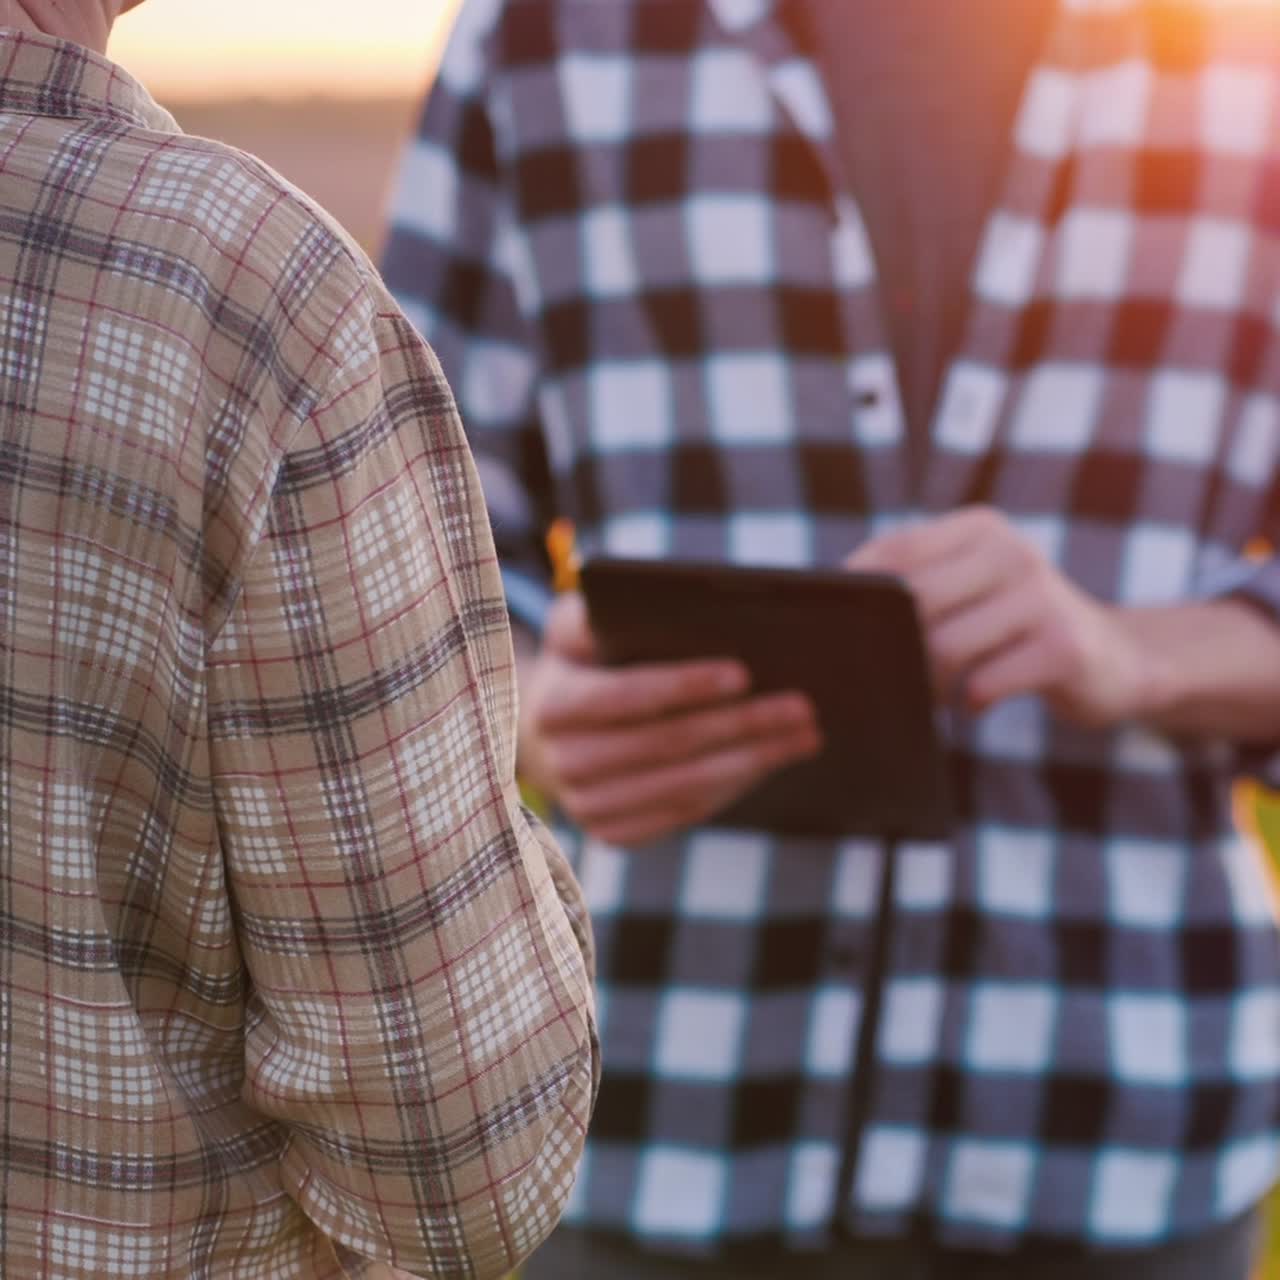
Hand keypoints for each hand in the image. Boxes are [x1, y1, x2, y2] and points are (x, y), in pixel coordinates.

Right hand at [518, 594, 821, 845]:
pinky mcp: (613, 833)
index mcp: (552, 705)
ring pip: (683, 786)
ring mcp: (586, 807)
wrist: (547, 734)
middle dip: (740, 724)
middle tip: (801, 706)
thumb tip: (652, 601)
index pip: (625, 696)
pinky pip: (684, 813)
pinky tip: (770, 761)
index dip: (683, 686)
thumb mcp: (576, 628)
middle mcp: (562, 763)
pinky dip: (732, 788)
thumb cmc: (581, 663)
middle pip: (666, 745)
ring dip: (752, 761)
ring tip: (804, 735)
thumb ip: (598, 613)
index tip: (743, 673)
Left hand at [847, 507, 1150, 725]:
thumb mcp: (974, 587)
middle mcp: (1011, 551)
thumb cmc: (1019, 628)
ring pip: (942, 647)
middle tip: (897, 673)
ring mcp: (1041, 596)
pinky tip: (979, 701)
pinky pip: (982, 684)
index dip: (857, 591)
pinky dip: (969, 702)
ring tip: (938, 691)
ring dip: (929, 682)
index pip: (894, 550)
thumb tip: (835, 607)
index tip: (841, 626)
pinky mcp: (1063, 647)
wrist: (1119, 660)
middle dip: (895, 647)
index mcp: (981, 528)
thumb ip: (917, 584)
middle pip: (912, 602)